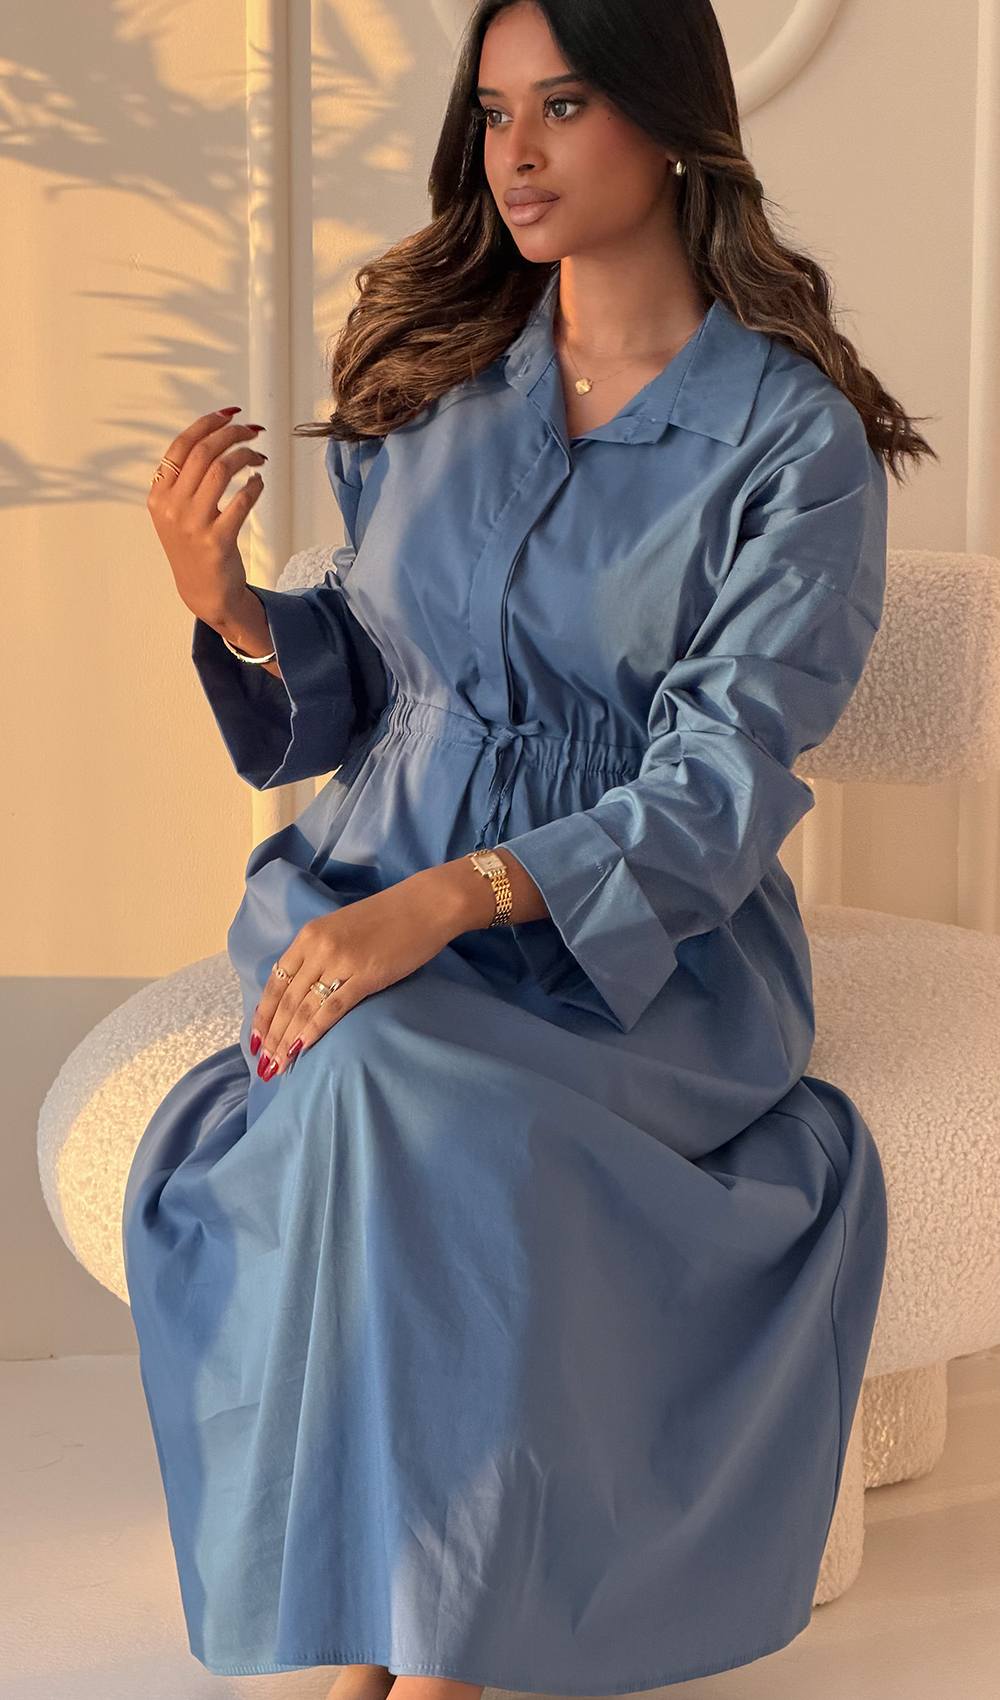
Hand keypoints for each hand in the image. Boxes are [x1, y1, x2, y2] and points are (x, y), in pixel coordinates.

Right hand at [147, 406, 269, 626]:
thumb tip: (215, 436)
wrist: (204, 592)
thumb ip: (186, 479)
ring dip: (245, 456)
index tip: (229, 414)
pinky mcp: (217, 540)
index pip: (181, 445)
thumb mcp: (176, 511)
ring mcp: (193, 525)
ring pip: (222, 470)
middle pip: (204, 452)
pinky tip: (258, 482)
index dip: (207, 423)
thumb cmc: (194, 546)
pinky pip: (242, 501)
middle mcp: (172, 507)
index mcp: (159, 495)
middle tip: (252, 431)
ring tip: (258, 457)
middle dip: (232, 434)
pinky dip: (255, 485)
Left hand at [249, 877, 456, 1080]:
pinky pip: (331, 1009)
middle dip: (272, 1035)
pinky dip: (313, 1032)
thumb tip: (304, 989)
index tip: (256, 1039)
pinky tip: (302, 1049)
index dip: (263, 1014)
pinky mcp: (365, 976)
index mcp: (309, 936)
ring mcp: (340, 962)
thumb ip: (320, 953)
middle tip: (265, 1064)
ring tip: (279, 1065)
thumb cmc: (388, 916)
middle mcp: (317, 948)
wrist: (426, 904)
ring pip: (303, 1008)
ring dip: (288, 1040)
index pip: (276, 981)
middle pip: (286, 999)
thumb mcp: (341, 928)